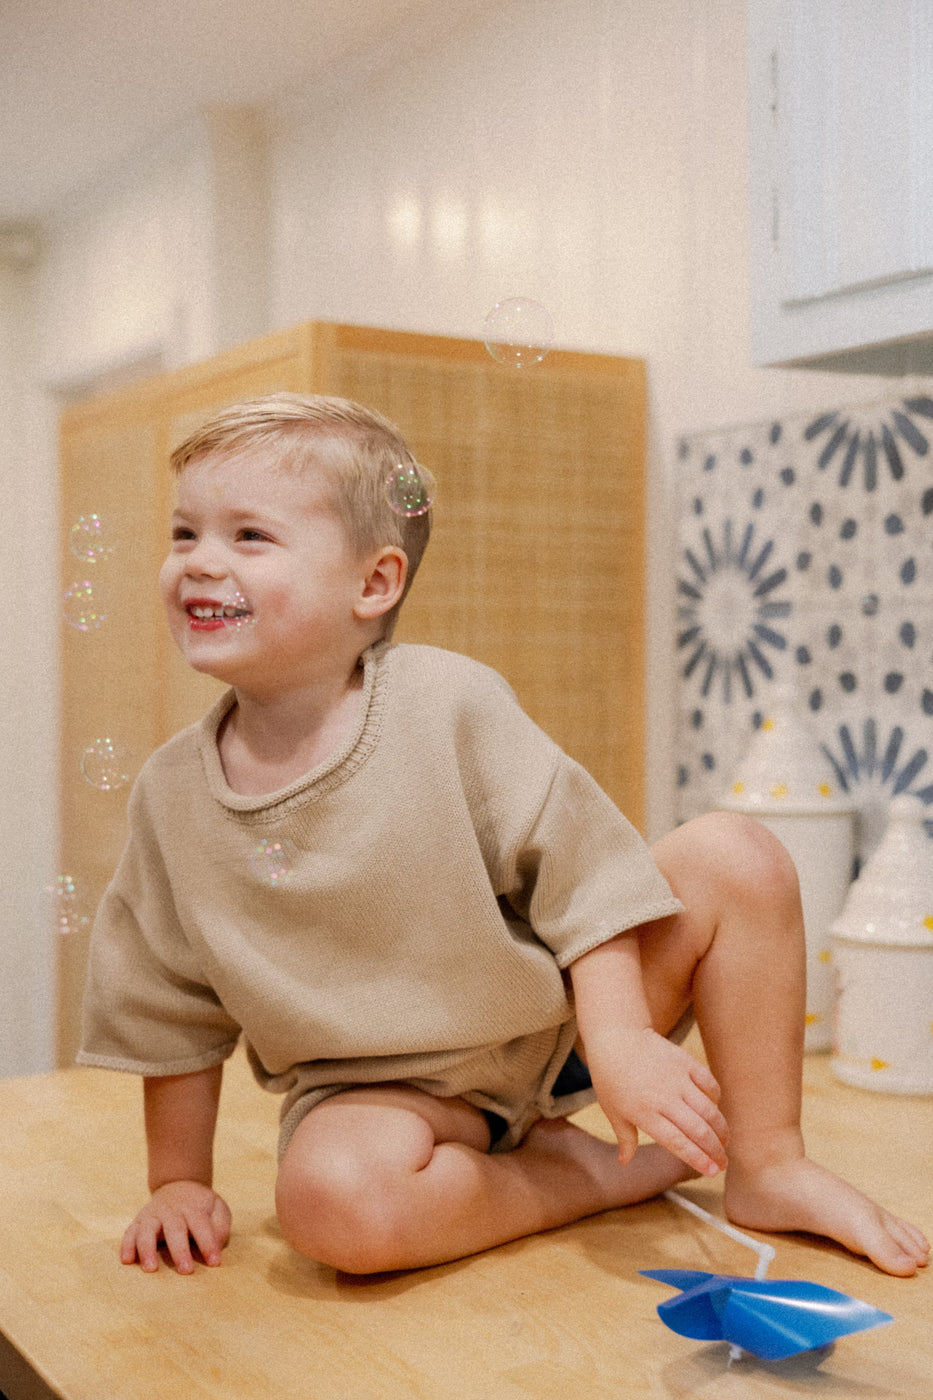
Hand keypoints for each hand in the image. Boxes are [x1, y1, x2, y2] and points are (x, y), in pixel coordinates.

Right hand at [121, 1180, 231, 1273]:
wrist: (177, 1186)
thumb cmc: (200, 1206)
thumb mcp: (217, 1208)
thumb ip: (220, 1226)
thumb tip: (216, 1246)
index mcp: (193, 1208)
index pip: (201, 1225)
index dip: (208, 1243)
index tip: (214, 1262)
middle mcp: (171, 1211)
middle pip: (175, 1229)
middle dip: (180, 1251)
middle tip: (186, 1271)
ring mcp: (152, 1215)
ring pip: (147, 1230)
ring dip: (148, 1249)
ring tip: (150, 1269)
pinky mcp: (138, 1222)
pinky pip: (130, 1233)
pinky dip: (127, 1245)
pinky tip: (127, 1260)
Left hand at [585, 1028, 728, 1176]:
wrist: (615, 1037)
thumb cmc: (609, 1077)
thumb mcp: (612, 1110)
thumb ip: (625, 1138)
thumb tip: (625, 1161)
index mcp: (645, 1113)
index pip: (678, 1142)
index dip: (698, 1158)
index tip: (712, 1171)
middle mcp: (663, 1098)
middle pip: (698, 1130)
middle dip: (716, 1150)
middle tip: (724, 1163)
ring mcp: (677, 1078)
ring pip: (708, 1109)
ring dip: (721, 1128)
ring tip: (725, 1141)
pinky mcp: (684, 1061)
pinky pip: (708, 1082)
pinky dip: (716, 1097)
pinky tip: (715, 1108)